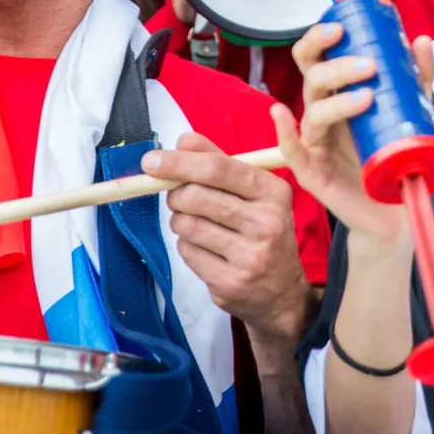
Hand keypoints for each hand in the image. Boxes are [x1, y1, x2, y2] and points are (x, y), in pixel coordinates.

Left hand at [140, 133, 311, 341]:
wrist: (281, 293)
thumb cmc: (262, 232)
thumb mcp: (254, 194)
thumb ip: (220, 162)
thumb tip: (183, 140)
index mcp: (274, 192)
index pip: (219, 168)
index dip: (180, 162)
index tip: (151, 161)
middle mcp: (267, 223)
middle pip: (196, 196)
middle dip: (177, 195)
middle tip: (181, 199)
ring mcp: (250, 256)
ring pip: (186, 225)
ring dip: (181, 222)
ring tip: (197, 225)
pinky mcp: (230, 282)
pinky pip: (186, 252)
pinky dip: (186, 246)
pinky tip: (205, 249)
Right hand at [277, 22, 421, 244]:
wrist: (397, 208)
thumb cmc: (393, 157)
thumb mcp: (410, 113)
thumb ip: (415, 79)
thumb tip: (422, 41)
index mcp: (337, 94)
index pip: (318, 58)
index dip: (321, 37)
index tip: (343, 25)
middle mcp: (322, 114)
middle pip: (313, 78)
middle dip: (335, 66)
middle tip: (368, 64)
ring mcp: (315, 143)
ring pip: (312, 113)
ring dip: (336, 101)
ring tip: (368, 97)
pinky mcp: (313, 173)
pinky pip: (292, 152)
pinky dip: (283, 133)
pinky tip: (281, 115)